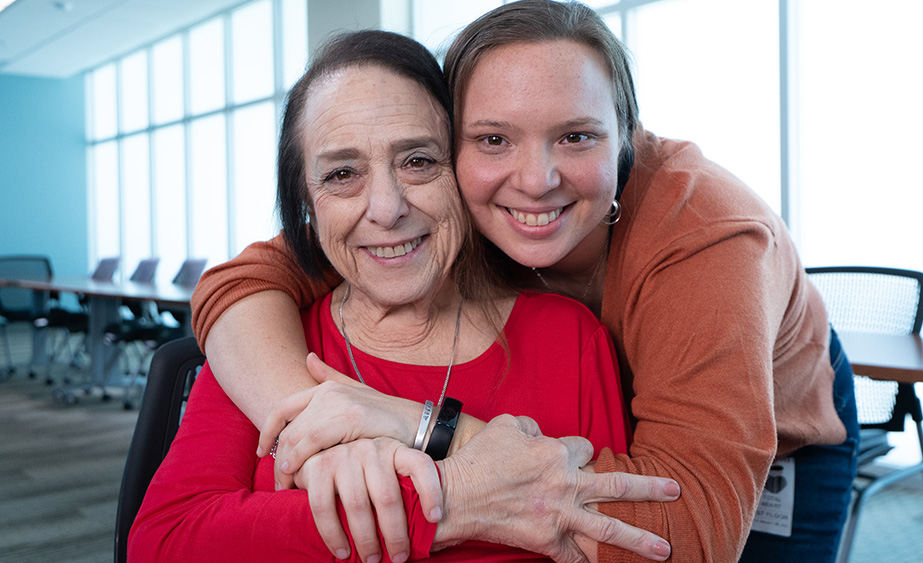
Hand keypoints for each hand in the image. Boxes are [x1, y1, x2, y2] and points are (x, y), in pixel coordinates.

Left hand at [257, 353, 423, 489]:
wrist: (419, 426)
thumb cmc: (387, 419)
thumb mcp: (357, 395)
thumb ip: (330, 377)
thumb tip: (308, 358)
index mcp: (327, 387)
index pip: (282, 408)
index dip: (267, 432)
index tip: (261, 452)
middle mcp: (329, 391)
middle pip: (287, 427)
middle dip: (276, 456)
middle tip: (277, 481)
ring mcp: (340, 402)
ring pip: (297, 435)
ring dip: (286, 464)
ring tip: (285, 485)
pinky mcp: (350, 417)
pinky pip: (314, 441)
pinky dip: (302, 460)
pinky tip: (299, 476)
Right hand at [294, 437, 442, 562]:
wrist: (320, 453)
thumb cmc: (363, 474)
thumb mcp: (387, 472)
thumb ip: (403, 489)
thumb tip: (429, 528)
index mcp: (394, 449)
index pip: (420, 465)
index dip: (431, 491)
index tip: (436, 518)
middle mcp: (370, 449)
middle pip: (387, 496)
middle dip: (395, 533)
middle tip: (399, 557)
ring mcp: (343, 456)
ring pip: (357, 505)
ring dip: (365, 539)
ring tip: (372, 560)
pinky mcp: (318, 468)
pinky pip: (324, 507)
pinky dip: (333, 534)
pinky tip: (343, 552)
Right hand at [435, 415, 677, 561]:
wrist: (456, 497)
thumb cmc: (480, 459)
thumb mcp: (507, 426)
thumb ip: (531, 426)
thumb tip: (541, 433)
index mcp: (556, 454)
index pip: (585, 448)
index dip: (582, 451)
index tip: (577, 456)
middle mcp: (565, 485)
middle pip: (617, 487)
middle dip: (650, 489)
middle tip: (675, 492)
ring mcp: (559, 516)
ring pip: (609, 530)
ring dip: (640, 540)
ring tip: (666, 548)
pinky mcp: (546, 542)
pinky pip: (575, 558)